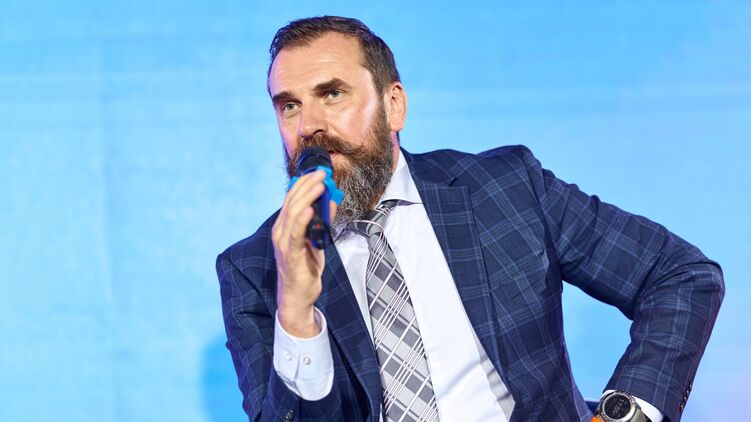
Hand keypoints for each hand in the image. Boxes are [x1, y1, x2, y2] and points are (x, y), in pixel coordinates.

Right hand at [271, 170, 337, 337]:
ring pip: (293, 213)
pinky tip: (311, 209)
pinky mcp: (289, 254)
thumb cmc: (305, 268)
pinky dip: (303, 219)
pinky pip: (295, 233)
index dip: (304, 183)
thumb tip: (332, 200)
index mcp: (285, 226)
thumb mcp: (317, 240)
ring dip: (307, 196)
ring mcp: (283, 242)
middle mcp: (280, 231)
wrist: (298, 296)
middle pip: (292, 201)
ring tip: (320, 184)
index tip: (318, 171)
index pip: (292, 198)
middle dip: (308, 185)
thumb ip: (322, 221)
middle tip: (322, 173)